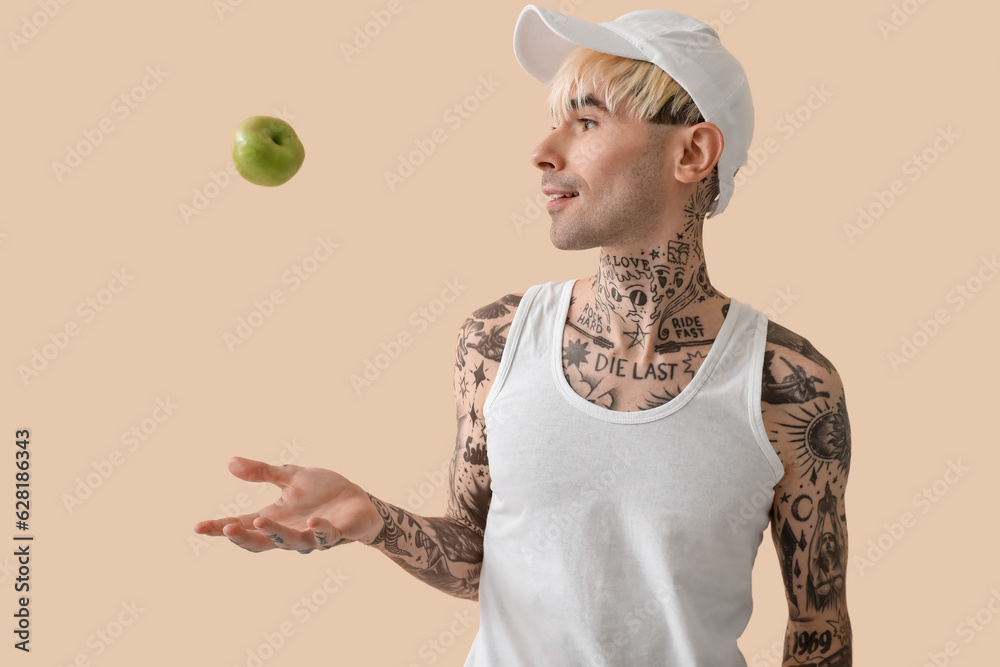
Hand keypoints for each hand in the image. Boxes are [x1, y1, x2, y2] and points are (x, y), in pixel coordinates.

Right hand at [193, 457, 381, 552]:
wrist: (359, 502)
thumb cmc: (323, 492)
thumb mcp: (291, 477)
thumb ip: (263, 473)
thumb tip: (230, 462)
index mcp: (276, 518)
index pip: (243, 524)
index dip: (220, 528)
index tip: (198, 527)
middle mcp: (290, 532)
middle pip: (260, 541)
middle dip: (242, 536)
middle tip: (226, 528)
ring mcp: (312, 536)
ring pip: (290, 542)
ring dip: (275, 532)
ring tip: (260, 519)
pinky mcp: (336, 534)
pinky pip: (326, 537)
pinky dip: (320, 531)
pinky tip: (314, 523)